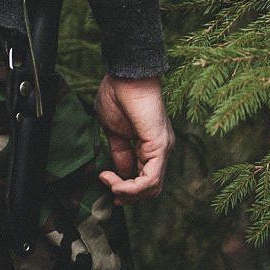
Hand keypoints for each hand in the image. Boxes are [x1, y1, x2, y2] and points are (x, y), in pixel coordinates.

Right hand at [95, 75, 172, 201]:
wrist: (126, 75)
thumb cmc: (118, 95)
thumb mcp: (113, 130)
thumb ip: (119, 151)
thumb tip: (119, 172)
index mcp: (149, 145)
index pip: (144, 178)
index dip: (126, 188)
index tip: (105, 184)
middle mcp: (161, 150)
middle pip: (150, 188)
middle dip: (128, 195)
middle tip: (109, 189)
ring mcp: (163, 149)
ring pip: (152, 188)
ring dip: (127, 192)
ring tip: (108, 180)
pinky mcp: (161, 147)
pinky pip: (151, 180)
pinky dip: (131, 187)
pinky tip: (113, 179)